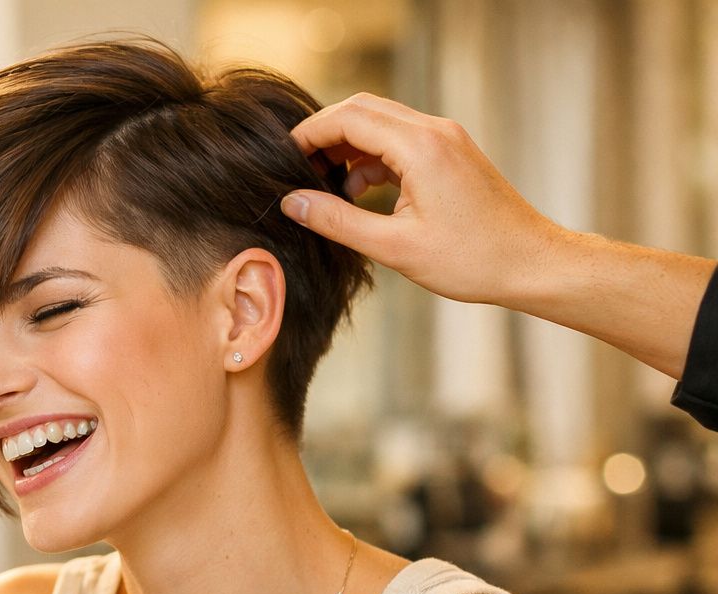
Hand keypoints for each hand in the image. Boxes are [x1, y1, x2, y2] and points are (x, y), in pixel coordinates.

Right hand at [281, 93, 562, 307]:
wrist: (531, 263)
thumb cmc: (472, 259)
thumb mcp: (394, 247)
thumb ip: (337, 221)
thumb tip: (293, 202)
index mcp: (421, 148)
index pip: (349, 118)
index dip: (310, 134)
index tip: (283, 159)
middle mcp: (435, 131)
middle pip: (363, 109)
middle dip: (325, 135)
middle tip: (298, 169)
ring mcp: (446, 139)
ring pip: (381, 123)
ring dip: (348, 147)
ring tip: (325, 187)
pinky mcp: (450, 153)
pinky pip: (400, 140)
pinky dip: (372, 159)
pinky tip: (359, 193)